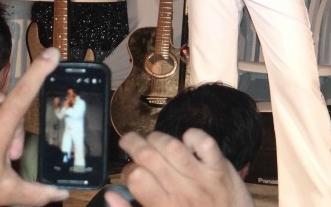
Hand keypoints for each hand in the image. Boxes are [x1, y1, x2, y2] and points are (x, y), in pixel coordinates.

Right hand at [104, 129, 253, 206]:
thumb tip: (109, 194)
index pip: (135, 177)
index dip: (127, 170)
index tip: (131, 171)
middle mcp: (181, 192)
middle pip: (149, 156)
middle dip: (133, 143)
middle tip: (129, 142)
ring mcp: (202, 178)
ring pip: (172, 146)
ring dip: (157, 138)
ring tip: (153, 140)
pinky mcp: (220, 168)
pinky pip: (205, 142)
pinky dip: (192, 135)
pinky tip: (186, 141)